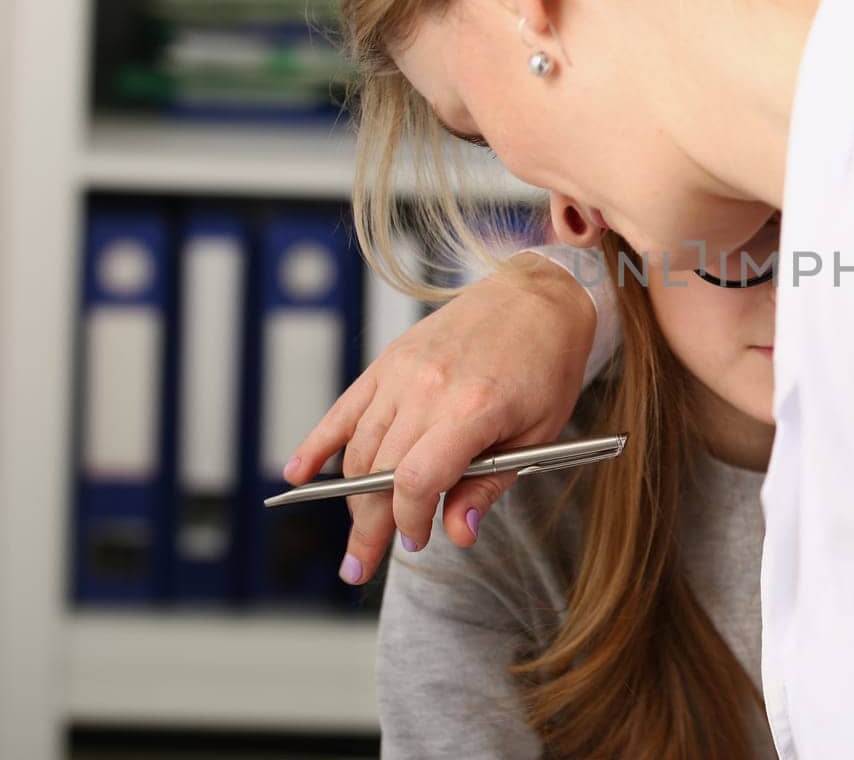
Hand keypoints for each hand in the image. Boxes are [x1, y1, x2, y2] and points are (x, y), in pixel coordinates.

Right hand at [282, 253, 598, 584]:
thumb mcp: (538, 434)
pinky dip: (317, 443)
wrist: (538, 297)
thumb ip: (490, 485)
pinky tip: (299, 474)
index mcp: (473, 408)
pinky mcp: (388, 361)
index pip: (417, 481)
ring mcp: (402, 372)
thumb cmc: (546, 364)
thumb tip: (457, 532)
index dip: (410, 520)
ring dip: (353, 497)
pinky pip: (344, 408)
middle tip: (362, 564)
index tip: (416, 541)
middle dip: (370, 527)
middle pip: (381, 473)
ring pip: (360, 448)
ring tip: (359, 531)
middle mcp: (429, 388)